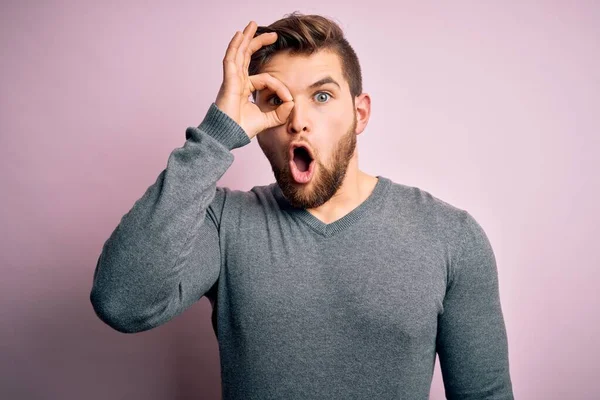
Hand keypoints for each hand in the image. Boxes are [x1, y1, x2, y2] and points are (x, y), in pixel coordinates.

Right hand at [215, 21, 293, 138]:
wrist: (228, 136)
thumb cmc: (241, 129)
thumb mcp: (267, 120)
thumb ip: (280, 112)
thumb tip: (292, 103)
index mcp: (245, 89)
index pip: (267, 79)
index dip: (280, 87)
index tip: (289, 99)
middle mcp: (238, 81)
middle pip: (247, 56)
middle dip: (258, 42)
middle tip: (272, 34)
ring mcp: (232, 79)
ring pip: (239, 53)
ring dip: (246, 38)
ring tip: (252, 25)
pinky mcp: (228, 80)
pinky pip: (231, 59)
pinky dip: (235, 46)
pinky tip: (239, 35)